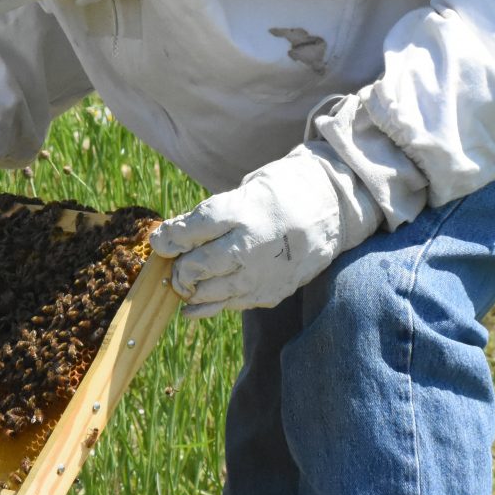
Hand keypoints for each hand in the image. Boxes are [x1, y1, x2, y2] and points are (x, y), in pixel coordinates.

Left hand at [152, 145, 382, 318]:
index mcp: (244, 211)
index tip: (160, 241)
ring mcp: (263, 273)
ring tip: (186, 281)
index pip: (192, 231)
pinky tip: (194, 304)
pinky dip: (209, 305)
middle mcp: (252, 246)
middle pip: (197, 266)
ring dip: (191, 289)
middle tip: (175, 261)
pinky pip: (231, 304)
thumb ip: (211, 215)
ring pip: (210, 291)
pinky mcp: (272, 292)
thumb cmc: (280, 194)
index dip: (169, 238)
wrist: (333, 208)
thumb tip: (172, 237)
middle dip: (179, 267)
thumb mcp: (246, 189)